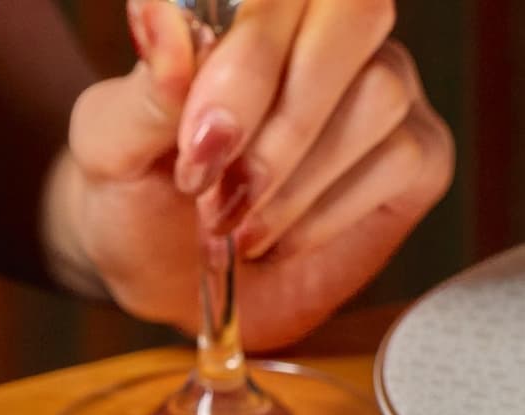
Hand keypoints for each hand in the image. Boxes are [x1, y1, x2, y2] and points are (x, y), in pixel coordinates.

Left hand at [51, 0, 452, 350]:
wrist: (163, 277)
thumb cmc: (135, 195)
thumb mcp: (109, 149)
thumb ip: (141, 89)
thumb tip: (161, 19)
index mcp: (248, 7)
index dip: (248, 58)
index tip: (194, 145)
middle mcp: (321, 30)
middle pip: (354, 12)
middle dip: (282, 119)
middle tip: (215, 190)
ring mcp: (379, 84)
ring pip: (378, 93)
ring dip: (295, 179)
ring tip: (235, 226)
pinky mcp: (416, 153)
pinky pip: (401, 156)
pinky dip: (326, 212)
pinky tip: (278, 238)